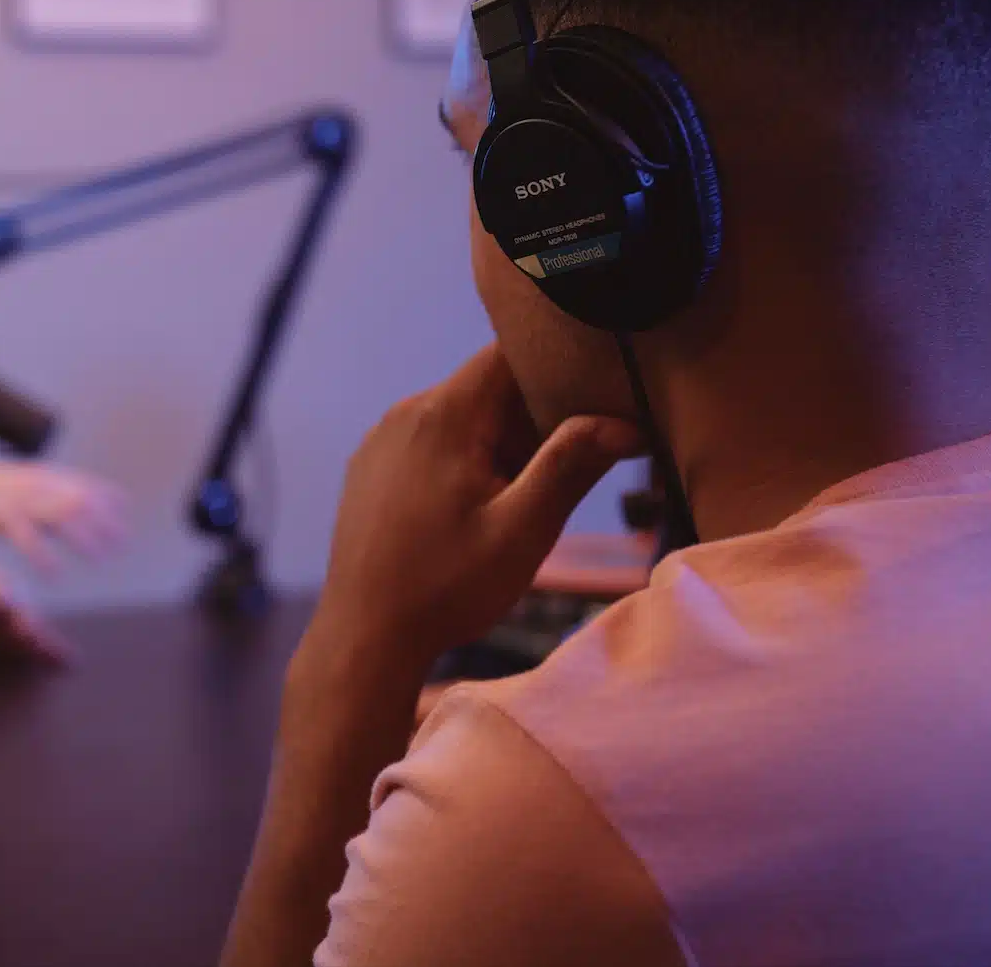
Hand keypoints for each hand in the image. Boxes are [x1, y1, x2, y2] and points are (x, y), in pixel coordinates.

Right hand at [0, 457, 124, 572]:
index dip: (105, 493)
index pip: (79, 481)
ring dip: (82, 538)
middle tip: (123, 542)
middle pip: (76, 502)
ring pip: (57, 518)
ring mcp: (16, 499)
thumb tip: (73, 502)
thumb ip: (44, 491)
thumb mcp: (17, 482)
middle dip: (102, 521)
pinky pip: (25, 537)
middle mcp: (32, 484)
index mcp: (38, 475)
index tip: (126, 506)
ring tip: (101, 558)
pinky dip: (41, 555)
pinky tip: (55, 573)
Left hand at [299, 346, 641, 687]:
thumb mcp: (522, 530)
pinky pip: (431, 444)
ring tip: (529, 493)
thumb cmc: (447, 586)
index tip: (600, 386)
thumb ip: (570, 466)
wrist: (365, 637)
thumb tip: (626, 422)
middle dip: (534, 416)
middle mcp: (404, 413)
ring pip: (461, 419)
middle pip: (487, 388)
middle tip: (578, 458)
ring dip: (501, 444)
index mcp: (442, 413)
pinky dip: (466, 460)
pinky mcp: (371, 471)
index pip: (508, 353)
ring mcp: (381, 441)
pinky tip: (482, 508)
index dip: (558, 364)